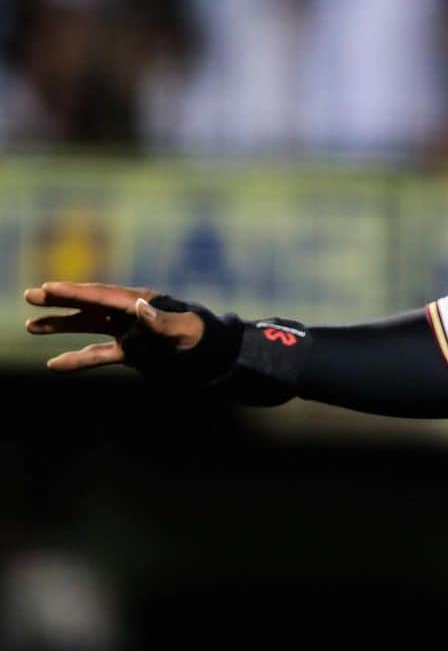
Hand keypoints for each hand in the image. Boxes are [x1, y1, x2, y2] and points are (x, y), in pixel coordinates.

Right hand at [25, 281, 205, 371]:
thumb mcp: (185, 329)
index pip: (103, 296)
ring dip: (61, 326)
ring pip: (89, 327)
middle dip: (62, 300)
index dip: (76, 292)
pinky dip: (78, 359)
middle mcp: (131, 314)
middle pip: (91, 305)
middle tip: (31, 295)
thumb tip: (137, 306)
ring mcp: (129, 332)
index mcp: (143, 302)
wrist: (214, 357)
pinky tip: (54, 363)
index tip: (49, 287)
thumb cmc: (203, 337)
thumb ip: (161, 321)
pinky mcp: (131, 351)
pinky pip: (98, 354)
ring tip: (31, 325)